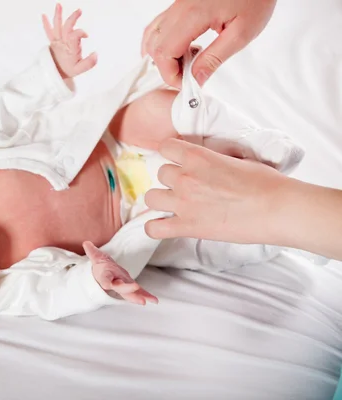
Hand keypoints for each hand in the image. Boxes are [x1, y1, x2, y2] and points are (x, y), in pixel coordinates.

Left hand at [42, 3, 96, 78]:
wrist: (56, 72)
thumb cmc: (69, 69)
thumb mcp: (80, 69)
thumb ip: (89, 63)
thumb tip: (96, 54)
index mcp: (70, 49)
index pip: (75, 36)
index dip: (81, 32)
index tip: (86, 35)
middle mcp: (63, 43)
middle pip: (67, 27)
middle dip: (72, 18)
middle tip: (79, 10)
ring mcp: (57, 41)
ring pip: (57, 26)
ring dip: (58, 15)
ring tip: (58, 5)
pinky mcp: (53, 40)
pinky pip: (48, 31)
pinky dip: (45, 23)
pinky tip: (43, 15)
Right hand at [83, 241, 157, 304]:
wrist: (105, 275)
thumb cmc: (101, 267)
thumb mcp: (96, 257)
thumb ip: (92, 251)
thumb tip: (86, 243)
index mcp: (105, 275)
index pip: (104, 278)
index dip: (105, 281)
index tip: (106, 285)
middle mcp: (114, 282)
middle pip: (119, 287)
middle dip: (127, 288)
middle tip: (134, 287)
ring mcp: (123, 286)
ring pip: (129, 293)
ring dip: (137, 296)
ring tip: (145, 301)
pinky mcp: (130, 287)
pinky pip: (139, 292)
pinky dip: (146, 296)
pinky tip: (154, 300)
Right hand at [142, 0, 276, 86]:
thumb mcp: (241, 33)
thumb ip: (214, 58)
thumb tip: (196, 79)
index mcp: (193, 15)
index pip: (165, 53)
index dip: (170, 74)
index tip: (186, 83)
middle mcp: (179, 8)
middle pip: (155, 46)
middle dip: (166, 68)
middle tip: (187, 76)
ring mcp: (177, 5)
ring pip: (153, 35)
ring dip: (162, 55)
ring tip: (185, 64)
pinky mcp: (180, 4)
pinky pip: (159, 26)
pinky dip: (162, 42)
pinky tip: (179, 50)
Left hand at [144, 138, 288, 243]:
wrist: (277, 209)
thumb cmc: (266, 183)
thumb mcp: (237, 159)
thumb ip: (214, 159)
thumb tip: (210, 160)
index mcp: (198, 157)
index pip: (166, 147)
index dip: (171, 153)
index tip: (178, 160)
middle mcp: (185, 178)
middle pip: (160, 174)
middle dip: (172, 179)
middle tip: (187, 186)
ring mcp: (184, 203)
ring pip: (151, 198)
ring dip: (161, 200)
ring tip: (174, 205)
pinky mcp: (188, 227)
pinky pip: (153, 228)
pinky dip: (155, 228)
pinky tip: (164, 226)